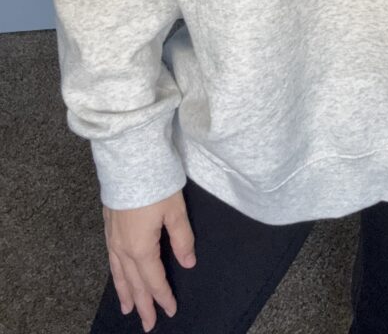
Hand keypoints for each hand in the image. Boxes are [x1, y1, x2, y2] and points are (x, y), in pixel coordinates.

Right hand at [102, 187, 195, 331]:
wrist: (128, 160)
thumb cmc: (155, 183)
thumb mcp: (175, 211)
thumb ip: (182, 239)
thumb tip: (188, 263)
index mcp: (141, 247)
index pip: (154, 279)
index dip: (163, 296)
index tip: (170, 311)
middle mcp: (123, 247)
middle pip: (134, 283)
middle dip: (142, 304)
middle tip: (147, 323)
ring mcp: (113, 236)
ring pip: (118, 273)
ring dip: (124, 292)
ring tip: (127, 309)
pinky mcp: (109, 225)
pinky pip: (111, 258)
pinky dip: (115, 273)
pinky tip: (117, 274)